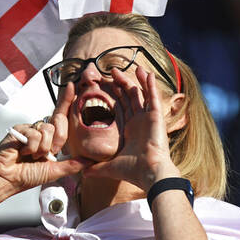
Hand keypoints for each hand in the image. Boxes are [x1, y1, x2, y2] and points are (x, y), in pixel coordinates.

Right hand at [0, 82, 90, 192]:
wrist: (7, 178)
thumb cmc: (27, 176)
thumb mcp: (55, 171)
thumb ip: (73, 164)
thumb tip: (91, 160)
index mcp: (50, 140)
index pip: (61, 119)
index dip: (66, 101)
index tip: (72, 86)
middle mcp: (41, 132)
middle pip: (58, 122)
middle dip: (57, 140)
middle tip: (48, 154)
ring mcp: (31, 129)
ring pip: (47, 129)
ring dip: (42, 148)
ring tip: (32, 156)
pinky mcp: (20, 129)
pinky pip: (35, 132)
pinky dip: (32, 146)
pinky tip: (23, 152)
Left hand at [83, 66, 179, 189]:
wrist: (149, 173)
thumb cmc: (133, 171)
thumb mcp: (109, 167)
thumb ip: (96, 168)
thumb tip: (82, 172)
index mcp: (129, 130)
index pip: (121, 107)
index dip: (114, 95)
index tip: (105, 84)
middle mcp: (139, 122)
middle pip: (130, 97)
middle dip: (122, 83)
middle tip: (112, 71)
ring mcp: (148, 118)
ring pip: (142, 94)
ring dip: (137, 80)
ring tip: (132, 67)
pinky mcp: (157, 116)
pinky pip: (153, 97)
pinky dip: (151, 85)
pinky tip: (148, 73)